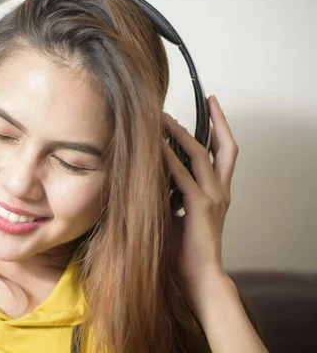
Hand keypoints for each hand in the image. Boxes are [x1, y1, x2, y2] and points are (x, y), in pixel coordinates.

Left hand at [162, 95, 238, 308]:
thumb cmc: (185, 250)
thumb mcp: (179, 214)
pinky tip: (153, 145)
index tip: (212, 108)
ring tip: (163, 116)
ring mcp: (212, 197)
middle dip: (216, 119)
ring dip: (180, 132)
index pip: (223, 153)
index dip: (220, 129)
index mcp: (218, 192)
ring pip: (199, 153)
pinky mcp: (199, 206)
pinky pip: (181, 175)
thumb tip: (151, 178)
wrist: (199, 277)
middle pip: (224, 146)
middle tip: (207, 98)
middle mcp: (220, 190)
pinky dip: (167, 157)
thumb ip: (172, 194)